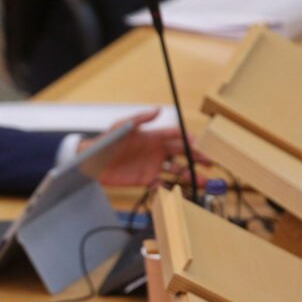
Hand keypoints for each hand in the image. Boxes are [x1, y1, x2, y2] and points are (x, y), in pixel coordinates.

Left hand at [80, 108, 206, 186]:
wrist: (91, 162)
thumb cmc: (106, 141)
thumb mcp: (122, 127)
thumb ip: (140, 119)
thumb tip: (158, 109)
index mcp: (153, 137)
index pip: (176, 136)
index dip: (189, 139)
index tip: (201, 144)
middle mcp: (156, 151)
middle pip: (182, 154)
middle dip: (197, 157)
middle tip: (210, 163)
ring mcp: (152, 166)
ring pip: (176, 171)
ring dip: (190, 175)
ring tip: (202, 181)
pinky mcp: (145, 179)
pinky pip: (162, 184)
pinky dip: (172, 188)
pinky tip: (182, 191)